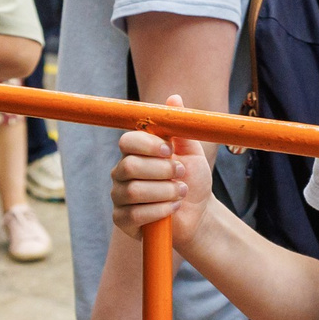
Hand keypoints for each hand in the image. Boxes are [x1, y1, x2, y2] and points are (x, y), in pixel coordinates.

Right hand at [110, 100, 212, 248]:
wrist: (199, 213)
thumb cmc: (192, 179)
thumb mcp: (191, 152)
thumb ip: (180, 128)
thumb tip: (174, 98)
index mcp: (135, 152)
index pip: (127, 142)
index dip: (148, 145)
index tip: (170, 150)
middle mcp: (121, 172)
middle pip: (129, 166)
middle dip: (162, 171)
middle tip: (181, 174)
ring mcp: (119, 197)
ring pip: (134, 191)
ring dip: (166, 191)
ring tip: (181, 192)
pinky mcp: (122, 220)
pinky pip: (135, 214)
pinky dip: (161, 210)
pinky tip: (173, 208)